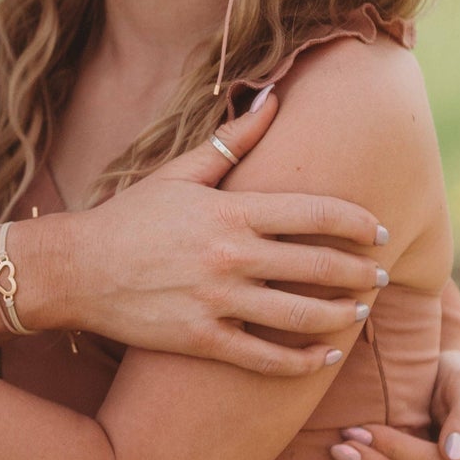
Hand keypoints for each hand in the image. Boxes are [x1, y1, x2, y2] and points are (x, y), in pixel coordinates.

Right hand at [55, 92, 389, 375]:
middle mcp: (229, 257)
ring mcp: (217, 303)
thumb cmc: (131, 215)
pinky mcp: (202, 341)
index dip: (356, 223)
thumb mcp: (179, 172)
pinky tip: (323, 355)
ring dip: (340, 315)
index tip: (379, 229)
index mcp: (228, 211)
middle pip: (318, 267)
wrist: (78, 269)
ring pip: (301, 316)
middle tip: (382, 274)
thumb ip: (231, 141)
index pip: (312, 214)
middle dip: (360, 271)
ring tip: (358, 310)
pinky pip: (267, 360)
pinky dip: (303, 361)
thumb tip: (273, 99)